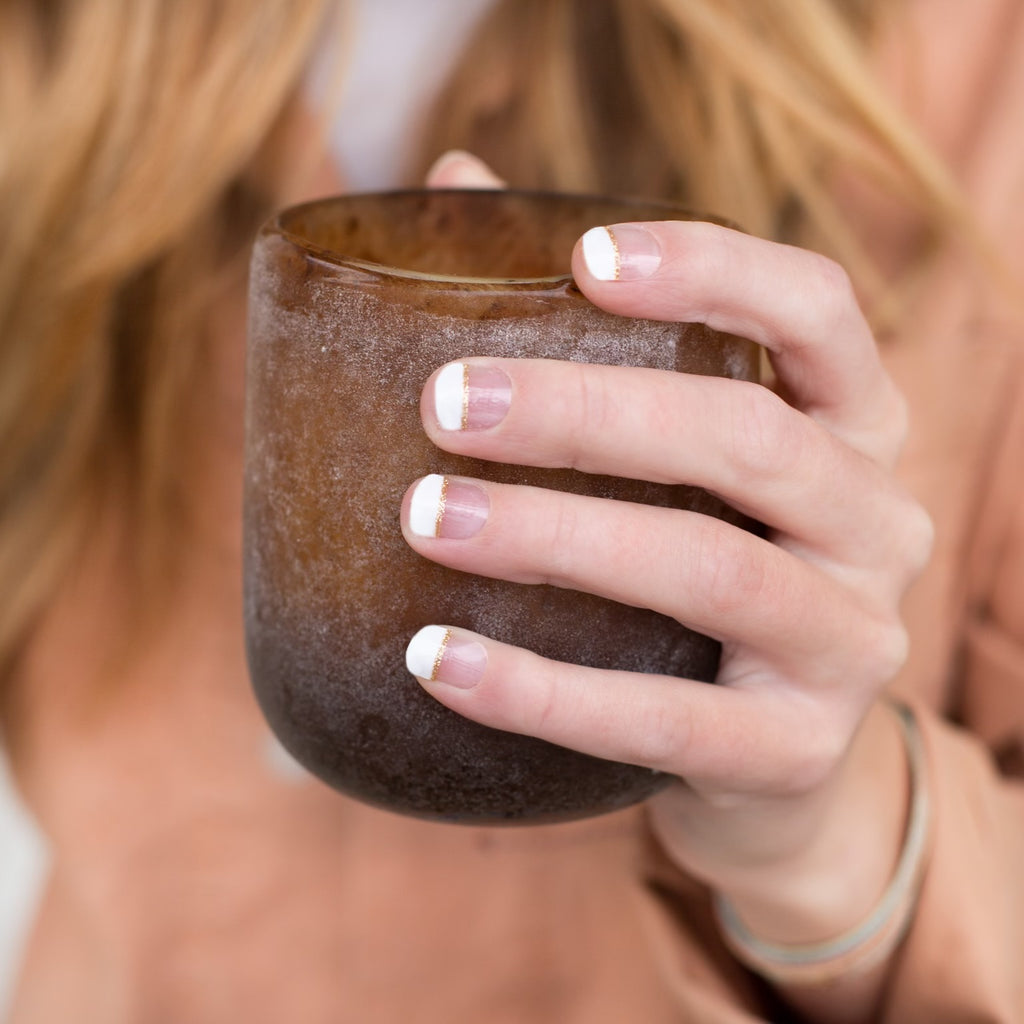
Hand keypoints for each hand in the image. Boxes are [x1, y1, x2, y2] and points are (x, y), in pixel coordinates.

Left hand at [405, 165, 931, 976]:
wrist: (760, 752)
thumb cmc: (695, 561)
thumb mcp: (670, 454)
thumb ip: (583, 323)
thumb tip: (456, 186)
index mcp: (850, 423)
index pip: (815, 309)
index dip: (710, 269)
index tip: (580, 256)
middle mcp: (875, 520)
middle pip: (746, 437)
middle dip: (587, 413)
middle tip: (445, 402)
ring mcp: (851, 640)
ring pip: (709, 570)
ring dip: (554, 539)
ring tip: (424, 518)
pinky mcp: (796, 749)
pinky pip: (666, 720)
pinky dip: (542, 691)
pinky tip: (434, 661)